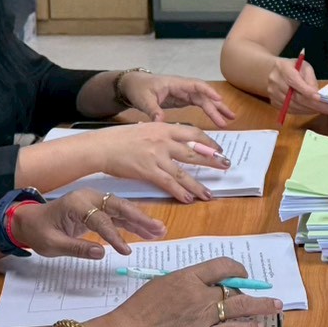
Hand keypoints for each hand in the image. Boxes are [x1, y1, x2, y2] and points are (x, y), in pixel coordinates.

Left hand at [12, 189, 165, 258]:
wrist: (29, 221)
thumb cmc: (39, 232)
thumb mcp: (52, 244)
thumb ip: (77, 248)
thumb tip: (101, 253)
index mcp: (76, 204)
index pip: (100, 219)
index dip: (114, 235)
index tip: (126, 251)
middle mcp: (89, 198)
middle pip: (118, 207)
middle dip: (140, 218)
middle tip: (158, 229)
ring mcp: (95, 201)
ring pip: (122, 209)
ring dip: (141, 220)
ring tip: (159, 230)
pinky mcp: (97, 208)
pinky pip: (118, 215)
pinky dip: (132, 223)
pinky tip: (146, 231)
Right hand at [95, 122, 231, 202]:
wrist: (102, 146)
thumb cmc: (120, 138)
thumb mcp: (145, 128)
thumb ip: (161, 134)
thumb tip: (175, 140)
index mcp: (164, 127)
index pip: (193, 133)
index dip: (208, 142)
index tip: (218, 149)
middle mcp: (163, 140)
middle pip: (194, 151)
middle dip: (212, 160)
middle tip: (225, 166)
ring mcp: (156, 156)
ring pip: (183, 172)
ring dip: (197, 184)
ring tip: (209, 193)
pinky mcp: (147, 170)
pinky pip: (168, 183)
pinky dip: (179, 192)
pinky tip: (188, 199)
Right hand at [96, 257, 283, 326]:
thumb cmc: (137, 312)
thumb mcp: (159, 286)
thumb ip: (182, 284)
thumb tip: (198, 285)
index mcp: (186, 278)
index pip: (220, 266)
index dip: (236, 269)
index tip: (241, 273)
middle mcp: (199, 294)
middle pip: (233, 288)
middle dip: (251, 289)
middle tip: (265, 292)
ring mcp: (203, 317)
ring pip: (240, 307)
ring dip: (261, 306)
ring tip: (276, 306)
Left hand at [117, 72, 235, 127]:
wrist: (132, 85)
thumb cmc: (138, 88)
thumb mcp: (143, 100)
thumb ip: (153, 110)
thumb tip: (161, 122)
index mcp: (175, 83)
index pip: (196, 85)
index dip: (208, 91)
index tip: (218, 99)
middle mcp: (183, 87)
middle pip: (204, 95)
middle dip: (217, 105)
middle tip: (229, 117)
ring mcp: (184, 93)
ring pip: (204, 100)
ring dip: (216, 109)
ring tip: (229, 119)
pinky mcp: (182, 99)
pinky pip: (199, 104)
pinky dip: (208, 110)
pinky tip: (217, 118)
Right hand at [268, 56, 327, 115]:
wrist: (271, 72)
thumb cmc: (292, 68)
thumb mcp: (304, 66)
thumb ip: (310, 78)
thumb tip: (316, 94)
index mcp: (283, 68)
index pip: (294, 81)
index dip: (306, 91)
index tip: (319, 98)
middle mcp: (275, 81)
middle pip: (295, 97)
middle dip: (313, 104)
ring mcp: (272, 93)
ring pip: (293, 106)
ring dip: (309, 110)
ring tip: (323, 110)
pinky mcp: (274, 102)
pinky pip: (290, 110)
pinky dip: (302, 111)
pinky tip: (312, 110)